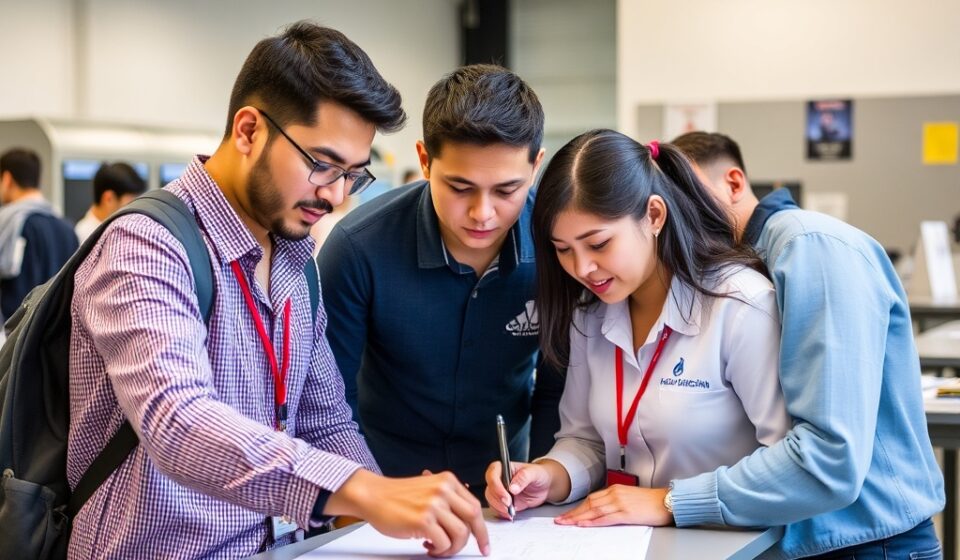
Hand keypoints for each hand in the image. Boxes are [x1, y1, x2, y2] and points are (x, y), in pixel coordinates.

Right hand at [325, 469, 489, 557]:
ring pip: (460, 534)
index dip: (482, 527)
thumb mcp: (428, 487)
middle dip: (477, 538)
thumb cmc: (396, 496)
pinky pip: (443, 543)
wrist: (372, 495)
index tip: (484, 542)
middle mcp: (443, 490)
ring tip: (438, 547)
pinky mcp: (423, 520)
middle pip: (474, 518)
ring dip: (451, 547)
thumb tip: (466, 520)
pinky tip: (427, 545)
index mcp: (447, 481)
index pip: (474, 506)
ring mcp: (434, 505)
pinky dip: (438, 550)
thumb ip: (447, 498)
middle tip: (477, 550)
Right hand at [484, 461, 553, 518]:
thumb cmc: (538, 474)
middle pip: (490, 489)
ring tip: (511, 511)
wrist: (545, 486)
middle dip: (498, 500)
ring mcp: (500, 492)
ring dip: (499, 507)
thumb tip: (512, 488)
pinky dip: (502, 513)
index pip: (492, 474)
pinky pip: (496, 509)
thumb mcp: (534, 473)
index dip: (496, 486)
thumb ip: (523, 477)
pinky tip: (510, 514)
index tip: (506, 495)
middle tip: (509, 505)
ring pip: (491, 500)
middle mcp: (499, 480)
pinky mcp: (503, 503)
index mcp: (503, 468)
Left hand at [554, 486, 672, 526]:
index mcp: (615, 489)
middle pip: (589, 504)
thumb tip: (602, 509)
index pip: (591, 498)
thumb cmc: (651, 501)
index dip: (578, 507)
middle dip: (573, 513)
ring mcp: (620, 503)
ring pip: (594, 511)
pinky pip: (605, 518)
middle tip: (561, 520)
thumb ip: (615, 500)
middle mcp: (615, 494)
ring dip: (578, 517)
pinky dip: (593, 521)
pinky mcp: (626, 513)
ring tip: (567, 523)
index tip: (568, 514)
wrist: (667, 501)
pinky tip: (584, 524)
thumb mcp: (629, 496)